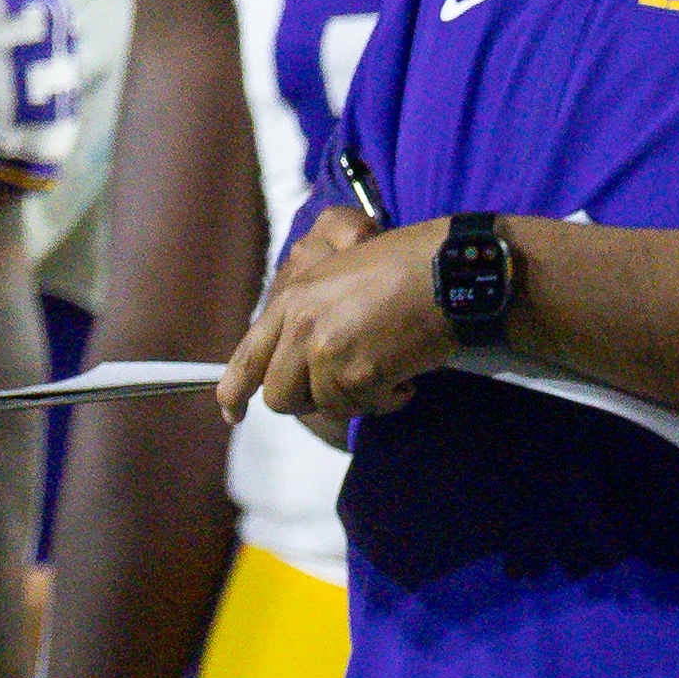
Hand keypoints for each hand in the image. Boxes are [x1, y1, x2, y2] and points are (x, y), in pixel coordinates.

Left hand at [222, 215, 454, 431]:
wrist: (446, 270)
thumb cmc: (404, 264)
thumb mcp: (338, 272)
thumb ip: (306, 312)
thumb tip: (297, 361)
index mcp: (292, 299)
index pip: (248, 356)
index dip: (234, 391)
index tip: (232, 412)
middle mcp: (300, 326)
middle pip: (280, 396)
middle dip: (311, 398)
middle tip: (345, 382)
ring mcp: (325, 352)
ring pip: (324, 406)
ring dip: (355, 398)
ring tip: (383, 369)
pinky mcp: (356, 374)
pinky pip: (363, 408)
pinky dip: (387, 399)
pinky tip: (403, 375)